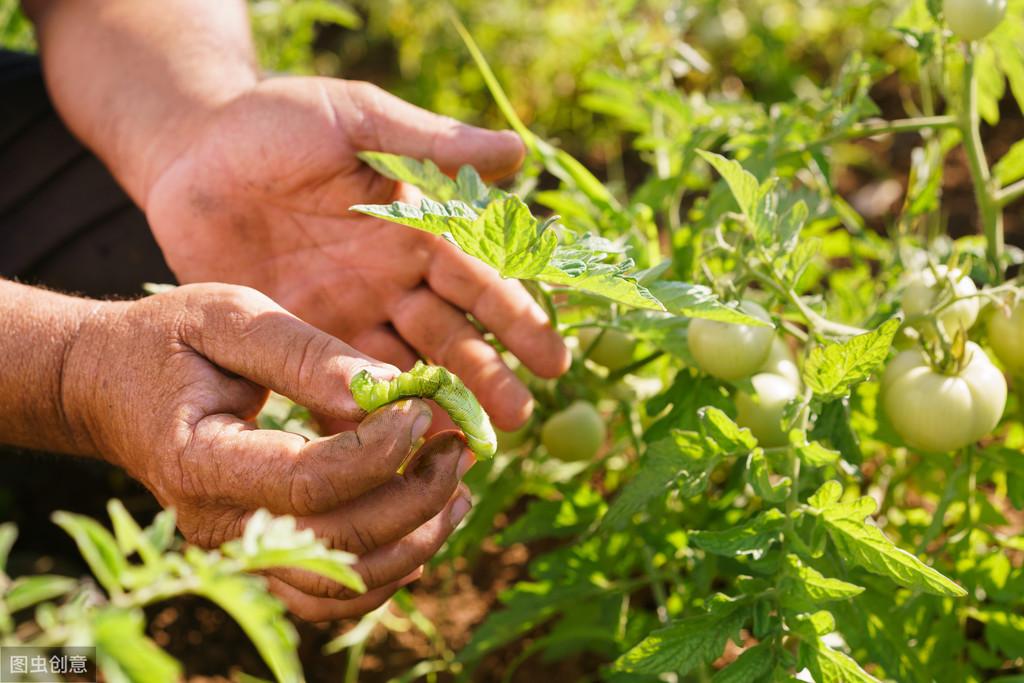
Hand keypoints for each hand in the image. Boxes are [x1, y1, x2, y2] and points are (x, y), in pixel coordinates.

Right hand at [63, 283, 474, 619]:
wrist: (110, 387)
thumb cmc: (167, 343)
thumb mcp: (227, 319)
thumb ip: (302, 353)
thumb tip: (383, 389)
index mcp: (201, 461)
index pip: (306, 482)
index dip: (378, 452)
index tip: (421, 408)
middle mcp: (219, 524)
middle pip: (338, 543)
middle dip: (417, 497)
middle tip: (457, 445)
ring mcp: (241, 550)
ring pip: (345, 582)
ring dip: (418, 541)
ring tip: (459, 486)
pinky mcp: (263, 554)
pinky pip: (332, 591)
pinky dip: (390, 568)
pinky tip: (427, 521)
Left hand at [143, 78, 570, 430]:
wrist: (188, 151)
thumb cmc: (276, 121)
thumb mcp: (355, 118)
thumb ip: (428, 141)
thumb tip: (520, 151)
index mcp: (414, 229)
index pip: (478, 279)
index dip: (517, 318)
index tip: (553, 359)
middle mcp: (391, 280)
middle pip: (450, 336)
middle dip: (487, 376)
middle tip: (518, 418)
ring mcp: (346, 315)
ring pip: (404, 369)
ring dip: (436, 406)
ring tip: (467, 447)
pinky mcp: (297, 340)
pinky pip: (337, 388)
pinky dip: (363, 420)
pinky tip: (385, 453)